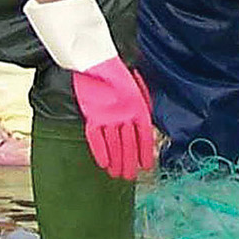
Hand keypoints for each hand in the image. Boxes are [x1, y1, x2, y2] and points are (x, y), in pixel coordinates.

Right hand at [70, 61, 157, 178]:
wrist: (97, 61)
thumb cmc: (117, 74)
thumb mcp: (136, 90)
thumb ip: (140, 109)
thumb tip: (144, 129)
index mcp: (138, 108)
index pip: (144, 136)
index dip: (145, 152)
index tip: (146, 165)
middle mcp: (125, 114)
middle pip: (129, 144)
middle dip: (130, 162)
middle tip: (130, 176)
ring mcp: (108, 116)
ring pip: (114, 145)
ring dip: (116, 162)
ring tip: (117, 175)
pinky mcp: (92, 115)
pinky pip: (96, 138)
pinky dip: (100, 152)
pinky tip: (103, 164)